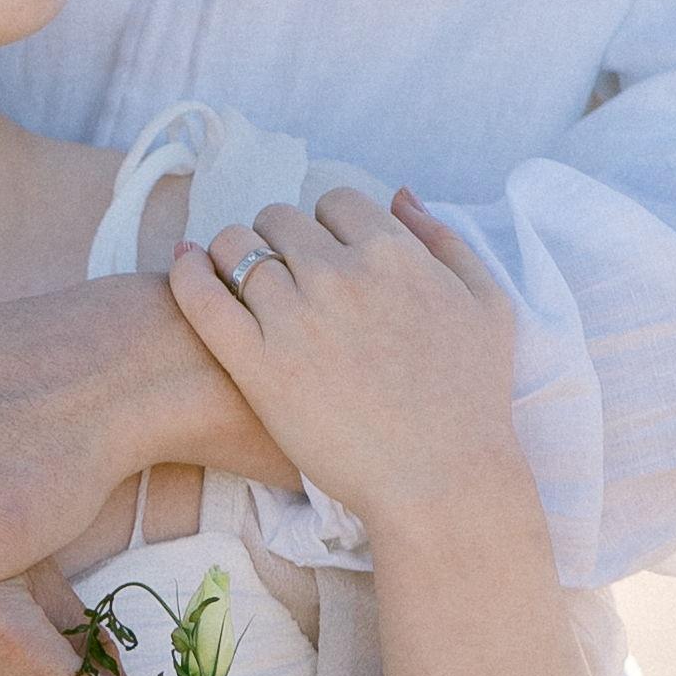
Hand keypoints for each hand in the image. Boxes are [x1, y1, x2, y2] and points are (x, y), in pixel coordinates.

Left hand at [161, 187, 527, 540]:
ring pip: (236, 248)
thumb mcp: (487, 304)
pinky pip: (202, 297)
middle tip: (284, 275)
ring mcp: (293, 317)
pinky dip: (188, 274)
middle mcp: (339, 273)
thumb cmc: (473, 400)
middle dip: (280, 239)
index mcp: (392, 253)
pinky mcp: (257, 365)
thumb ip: (444, 240)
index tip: (328, 256)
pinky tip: (188, 269)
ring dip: (234, 255)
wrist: (441, 481)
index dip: (329, 225)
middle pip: (280, 219)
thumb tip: (399, 195)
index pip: (335, 202)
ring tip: (239, 281)